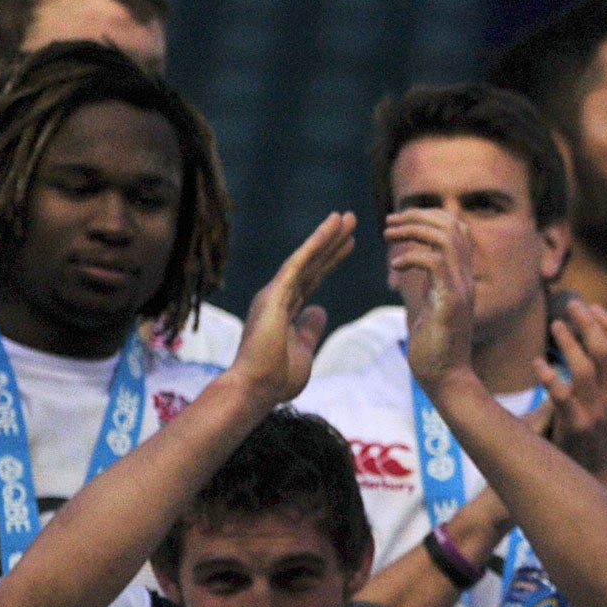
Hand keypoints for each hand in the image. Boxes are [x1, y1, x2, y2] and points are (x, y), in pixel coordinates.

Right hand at [229, 212, 355, 405]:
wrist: (255, 389)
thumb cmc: (276, 378)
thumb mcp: (303, 351)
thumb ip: (310, 329)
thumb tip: (319, 310)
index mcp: (284, 310)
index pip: (313, 278)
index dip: (331, 260)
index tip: (348, 244)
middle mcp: (277, 297)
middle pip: (311, 263)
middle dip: (332, 241)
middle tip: (350, 219)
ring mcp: (275, 294)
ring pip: (306, 258)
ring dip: (326, 235)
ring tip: (346, 216)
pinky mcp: (275, 296)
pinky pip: (299, 263)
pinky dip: (315, 244)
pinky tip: (331, 228)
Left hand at [390, 208, 478, 398]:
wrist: (446, 380)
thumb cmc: (433, 349)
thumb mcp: (426, 305)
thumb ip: (422, 283)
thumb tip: (406, 265)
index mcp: (460, 278)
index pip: (456, 228)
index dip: (428, 216)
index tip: (399, 223)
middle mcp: (465, 279)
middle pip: (453, 224)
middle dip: (418, 216)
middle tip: (390, 223)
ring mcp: (461, 290)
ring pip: (446, 237)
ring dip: (413, 230)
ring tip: (388, 235)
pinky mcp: (451, 303)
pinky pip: (434, 263)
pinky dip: (411, 257)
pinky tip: (394, 266)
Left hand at [541, 295, 606, 477]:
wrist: (588, 474)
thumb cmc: (589, 432)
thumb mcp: (605, 403)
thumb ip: (600, 376)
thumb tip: (587, 340)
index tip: (592, 306)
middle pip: (605, 351)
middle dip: (588, 323)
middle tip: (571, 304)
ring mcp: (595, 413)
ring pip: (585, 369)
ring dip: (569, 343)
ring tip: (555, 325)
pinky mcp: (575, 427)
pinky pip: (562, 396)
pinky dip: (549, 377)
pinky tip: (537, 364)